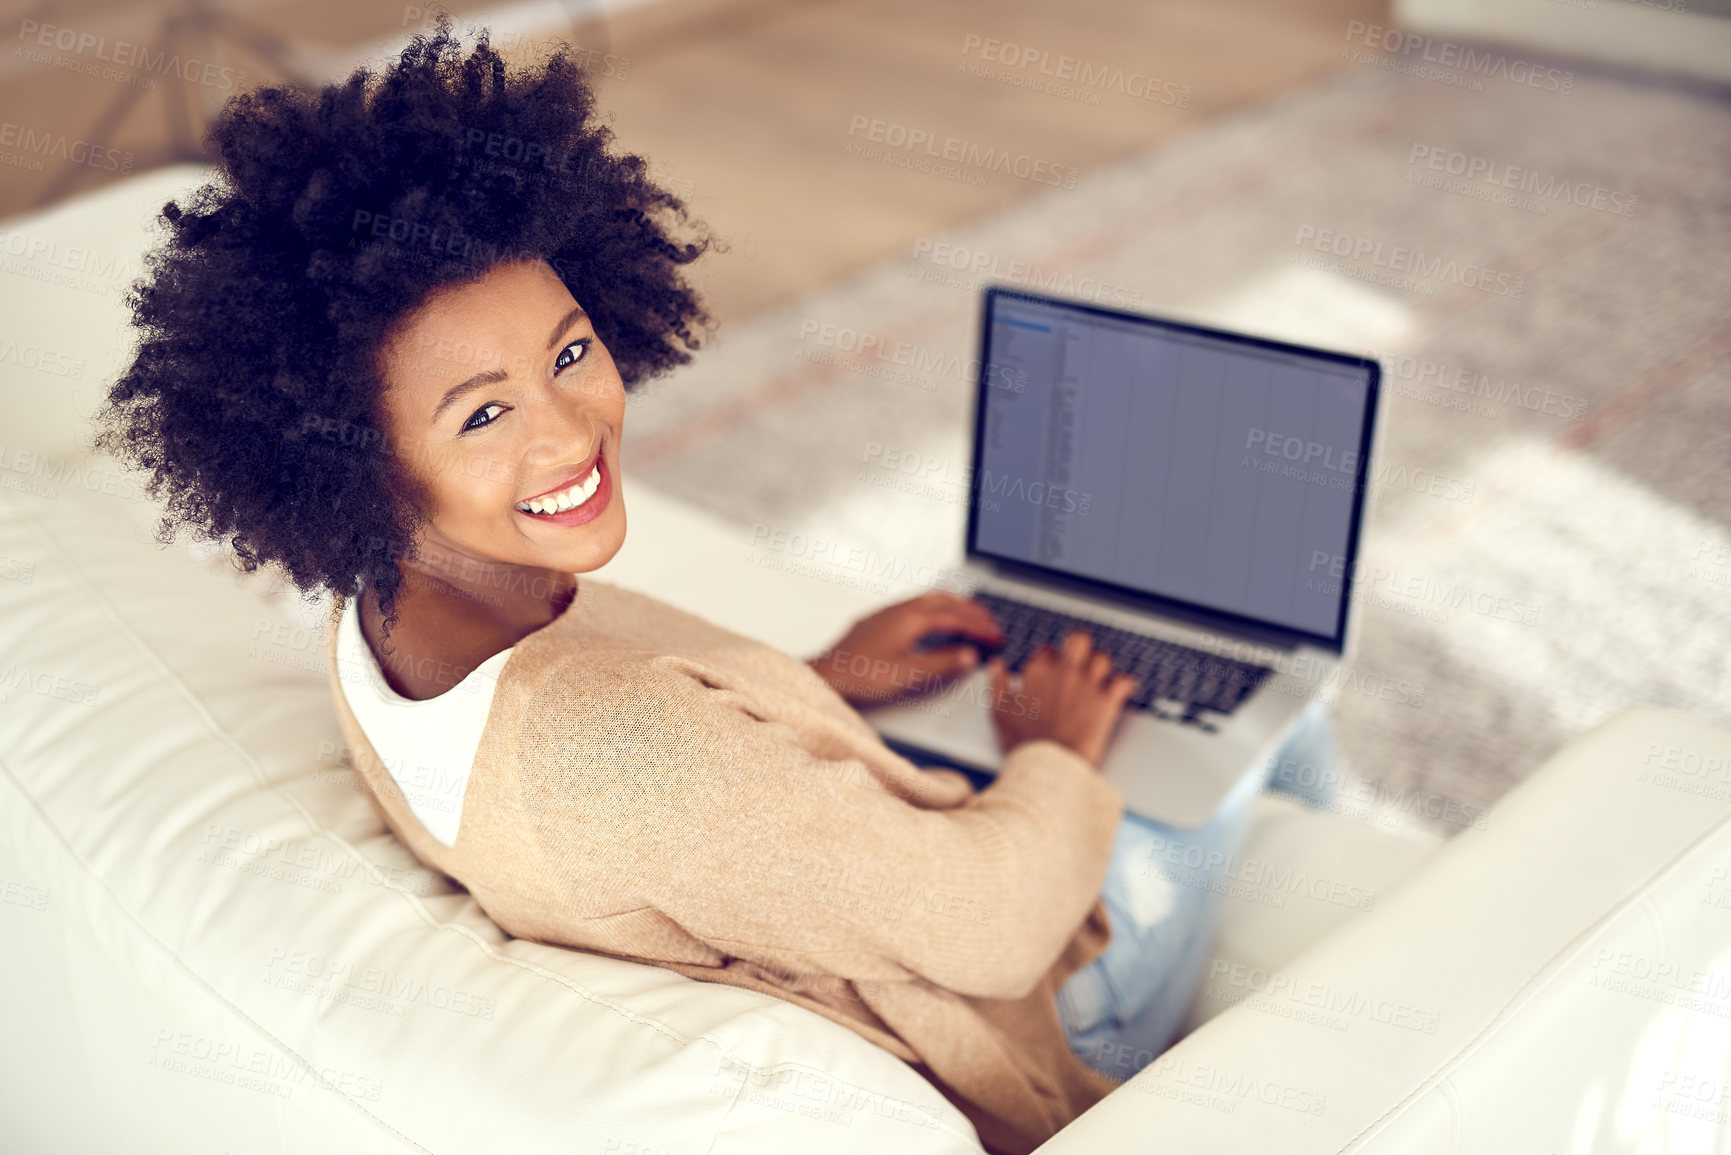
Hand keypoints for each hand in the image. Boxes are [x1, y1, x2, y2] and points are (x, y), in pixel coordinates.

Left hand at [808, 592, 1003, 706]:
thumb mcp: (909, 674)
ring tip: (967, 616)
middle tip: (989, 621)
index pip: (955, 618)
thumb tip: (968, 655)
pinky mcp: (876, 621)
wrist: (826, 675)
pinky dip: (933, 609)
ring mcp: (886, 612)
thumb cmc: (861, 676)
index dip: (978, 627)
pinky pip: (913, 605)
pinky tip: (931, 621)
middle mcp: (899, 609)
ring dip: (952, 605)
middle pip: (944, 601)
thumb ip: (942, 663)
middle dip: (970, 610)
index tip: (995, 635)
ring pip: (927, 599)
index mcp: (911, 619)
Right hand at [986, 629, 1137, 767]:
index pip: (1046, 652)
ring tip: (1099, 678)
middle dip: (1080, 647)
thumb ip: (997, 684)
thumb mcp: (1000, 712)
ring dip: (1102, 667)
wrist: (1049, 766)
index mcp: (1038, 672)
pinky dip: (1126, 685)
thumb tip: (996, 665)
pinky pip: (1124, 681)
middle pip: (1078, 640)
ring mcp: (1087, 685)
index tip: (1050, 674)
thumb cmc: (1023, 742)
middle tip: (1079, 660)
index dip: (1049, 661)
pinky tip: (1121, 690)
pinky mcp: (1107, 702)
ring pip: (1102, 658)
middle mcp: (1064, 672)